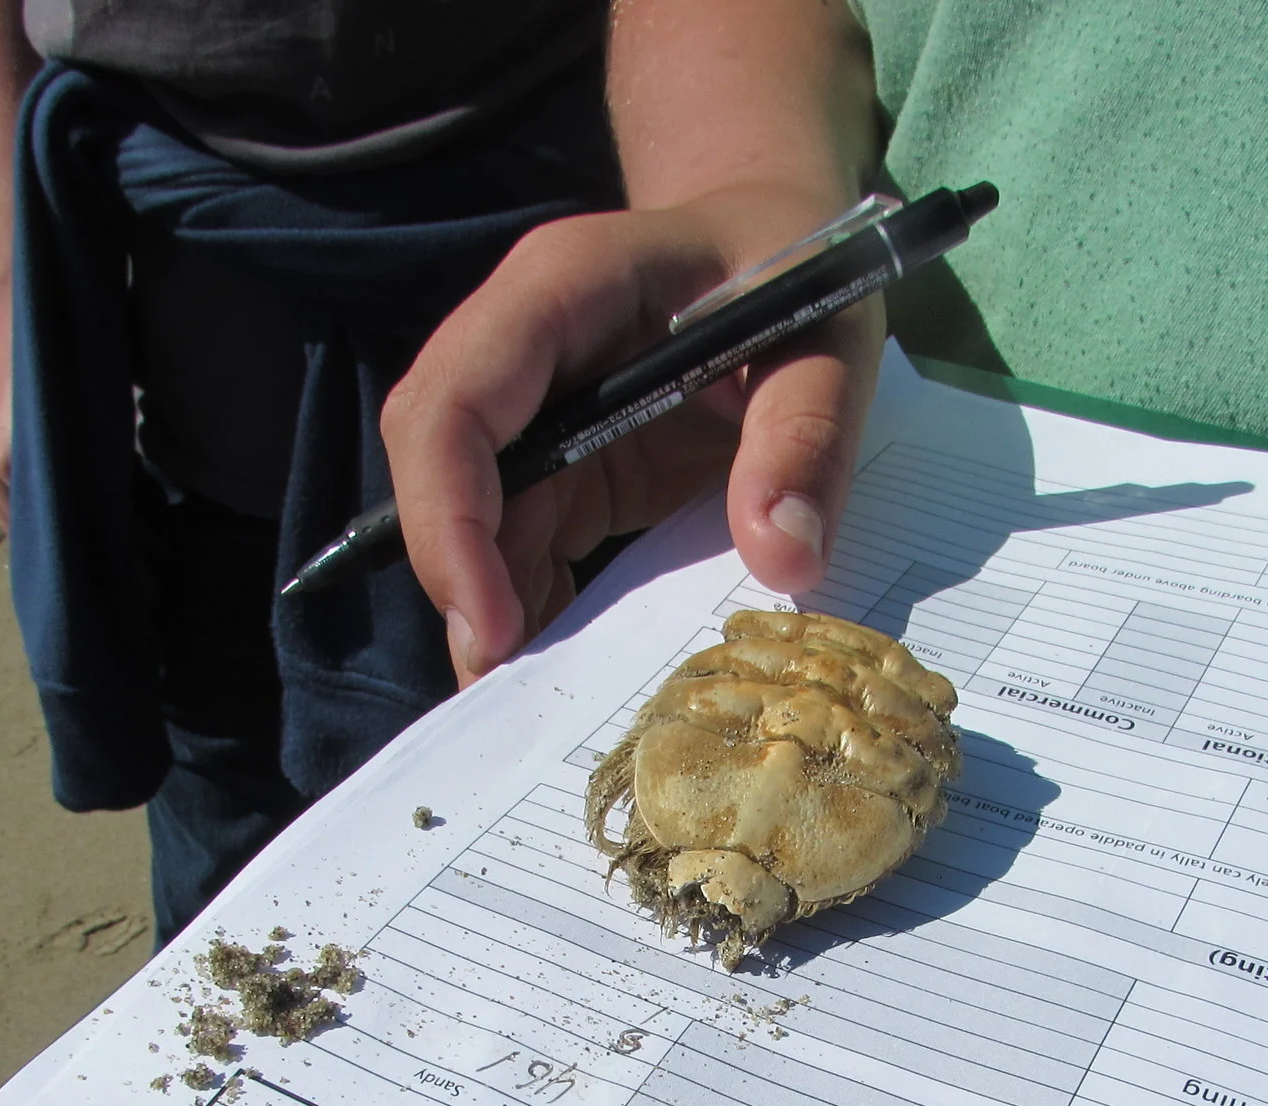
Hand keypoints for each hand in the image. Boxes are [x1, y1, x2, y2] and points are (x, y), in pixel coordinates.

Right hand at [381, 183, 882, 686]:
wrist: (784, 241)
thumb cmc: (802, 273)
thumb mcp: (830, 341)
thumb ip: (806, 435)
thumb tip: (784, 560)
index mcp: (560, 290)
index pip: (454, 405)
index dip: (449, 518)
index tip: (492, 626)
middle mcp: (519, 347)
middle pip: (437, 468)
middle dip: (458, 582)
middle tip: (500, 693)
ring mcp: (533, 407)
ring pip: (469, 516)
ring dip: (489, 608)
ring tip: (529, 703)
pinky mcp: (562, 461)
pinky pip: (517, 541)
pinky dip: (530, 606)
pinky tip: (564, 667)